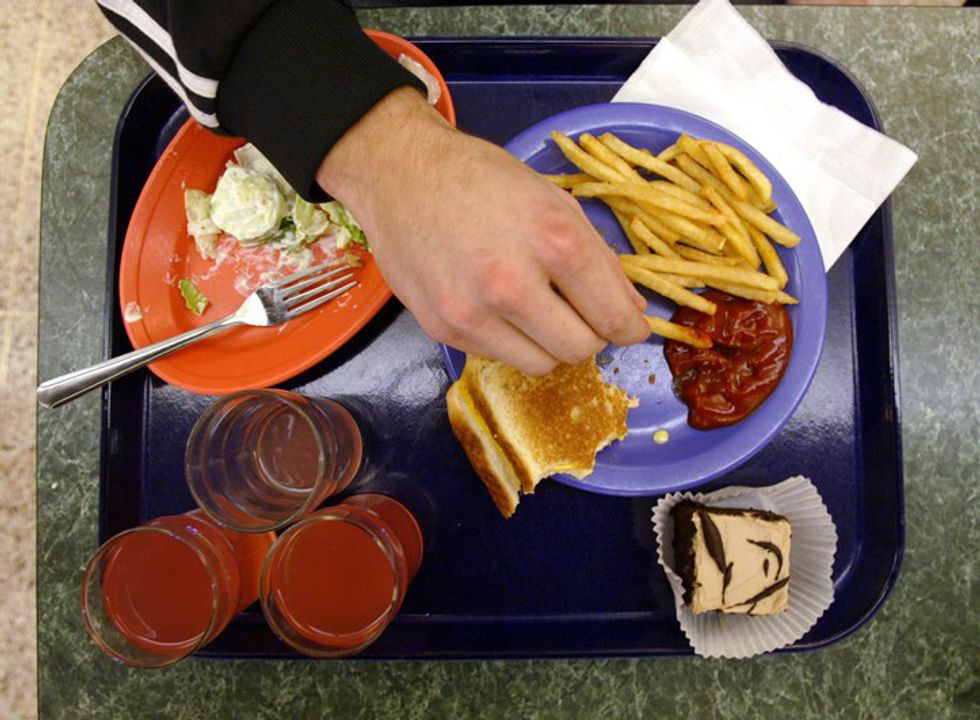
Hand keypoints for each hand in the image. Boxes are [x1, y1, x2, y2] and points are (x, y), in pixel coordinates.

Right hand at [317, 87, 649, 374]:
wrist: (401, 174)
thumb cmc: (481, 178)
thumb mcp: (554, 201)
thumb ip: (598, 258)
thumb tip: (631, 310)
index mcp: (554, 241)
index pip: (612, 316)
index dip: (630, 327)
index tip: (629, 327)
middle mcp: (512, 284)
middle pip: (580, 350)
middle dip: (590, 334)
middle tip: (579, 313)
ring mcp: (473, 313)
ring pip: (541, 365)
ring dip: (549, 343)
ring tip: (535, 308)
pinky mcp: (443, 329)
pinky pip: (499, 356)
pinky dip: (510, 339)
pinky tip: (496, 304)